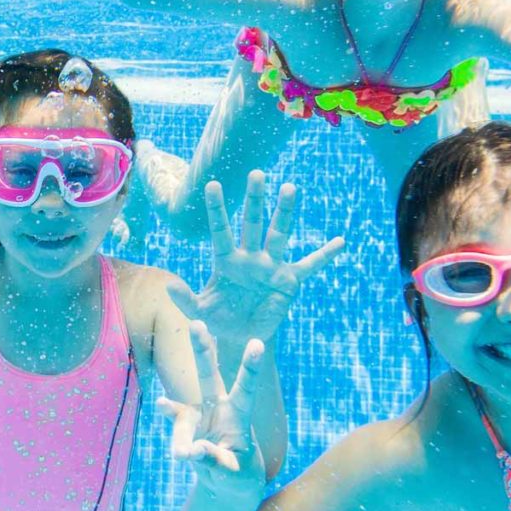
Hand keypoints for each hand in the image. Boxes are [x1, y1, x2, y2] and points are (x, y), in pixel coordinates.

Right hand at [159, 322, 265, 494]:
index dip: (250, 367)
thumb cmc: (238, 473)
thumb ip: (215, 461)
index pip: (246, 388)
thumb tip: (193, 450)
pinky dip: (172, 431)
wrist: (226, 480)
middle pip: (208, 374)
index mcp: (240, 415)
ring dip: (177, 422)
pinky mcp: (184, 427)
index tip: (257, 343)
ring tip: (184, 455)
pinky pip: (173, 425)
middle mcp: (218, 407)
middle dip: (202, 348)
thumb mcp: (233, 472)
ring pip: (184, 410)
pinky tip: (175, 442)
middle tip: (197, 323)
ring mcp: (199, 415)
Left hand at [168, 170, 342, 344]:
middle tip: (257, 173)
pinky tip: (340, 241)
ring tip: (290, 188)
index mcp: (226, 260)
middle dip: (255, 199)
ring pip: (279, 234)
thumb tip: (169, 284)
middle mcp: (250, 256)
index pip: (220, 230)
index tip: (212, 184)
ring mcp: (271, 266)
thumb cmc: (219, 320)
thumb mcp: (199, 313)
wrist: (243, 337)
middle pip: (252, 223)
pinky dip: (325, 255)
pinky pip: (310, 265)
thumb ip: (185, 300)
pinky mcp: (289, 281)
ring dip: (285, 212)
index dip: (216, 208)